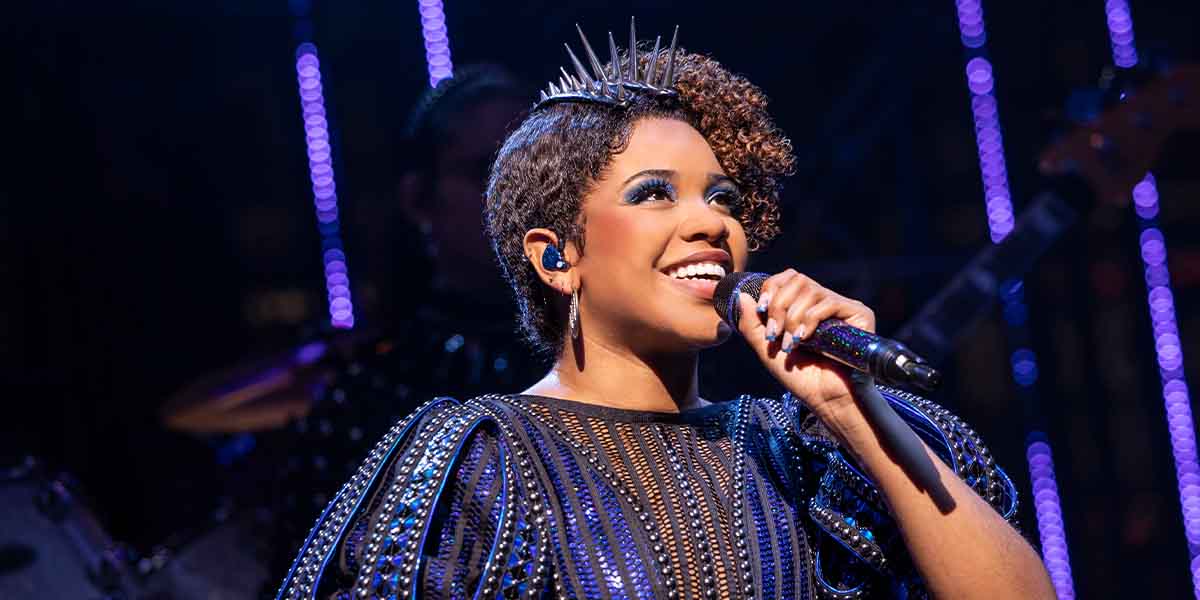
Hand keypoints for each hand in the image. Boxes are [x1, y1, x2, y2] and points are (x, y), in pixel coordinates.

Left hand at [735, 269, 876, 432]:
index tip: (760, 310)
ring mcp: (843, 307)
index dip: (771, 288)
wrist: (826, 399)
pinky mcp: (860, 314)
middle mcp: (824, 302)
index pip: (787, 278)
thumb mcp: (768, 349)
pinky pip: (829, 303)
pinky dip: (810, 319)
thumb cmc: (800, 378)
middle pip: (797, 280)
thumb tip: (741, 296)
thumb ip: (752, 324)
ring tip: (790, 343)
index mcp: (804, 306)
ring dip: (793, 318)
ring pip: (811, 290)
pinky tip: (805, 339)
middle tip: (775, 334)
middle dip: (779, 305)